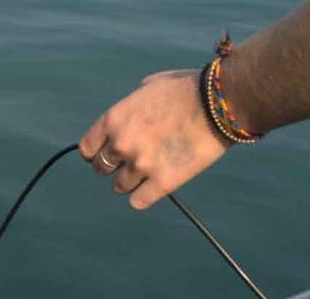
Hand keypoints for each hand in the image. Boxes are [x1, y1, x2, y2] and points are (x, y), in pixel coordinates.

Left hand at [79, 69, 230, 209]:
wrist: (222, 101)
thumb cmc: (188, 88)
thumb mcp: (150, 86)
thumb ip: (130, 106)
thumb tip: (126, 117)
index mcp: (114, 119)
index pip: (87, 149)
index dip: (96, 152)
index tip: (107, 153)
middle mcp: (121, 144)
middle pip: (102, 169)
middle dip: (113, 166)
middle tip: (131, 161)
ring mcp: (141, 164)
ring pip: (120, 186)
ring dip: (130, 181)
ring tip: (147, 172)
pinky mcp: (162, 182)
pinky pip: (138, 201)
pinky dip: (143, 196)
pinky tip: (153, 187)